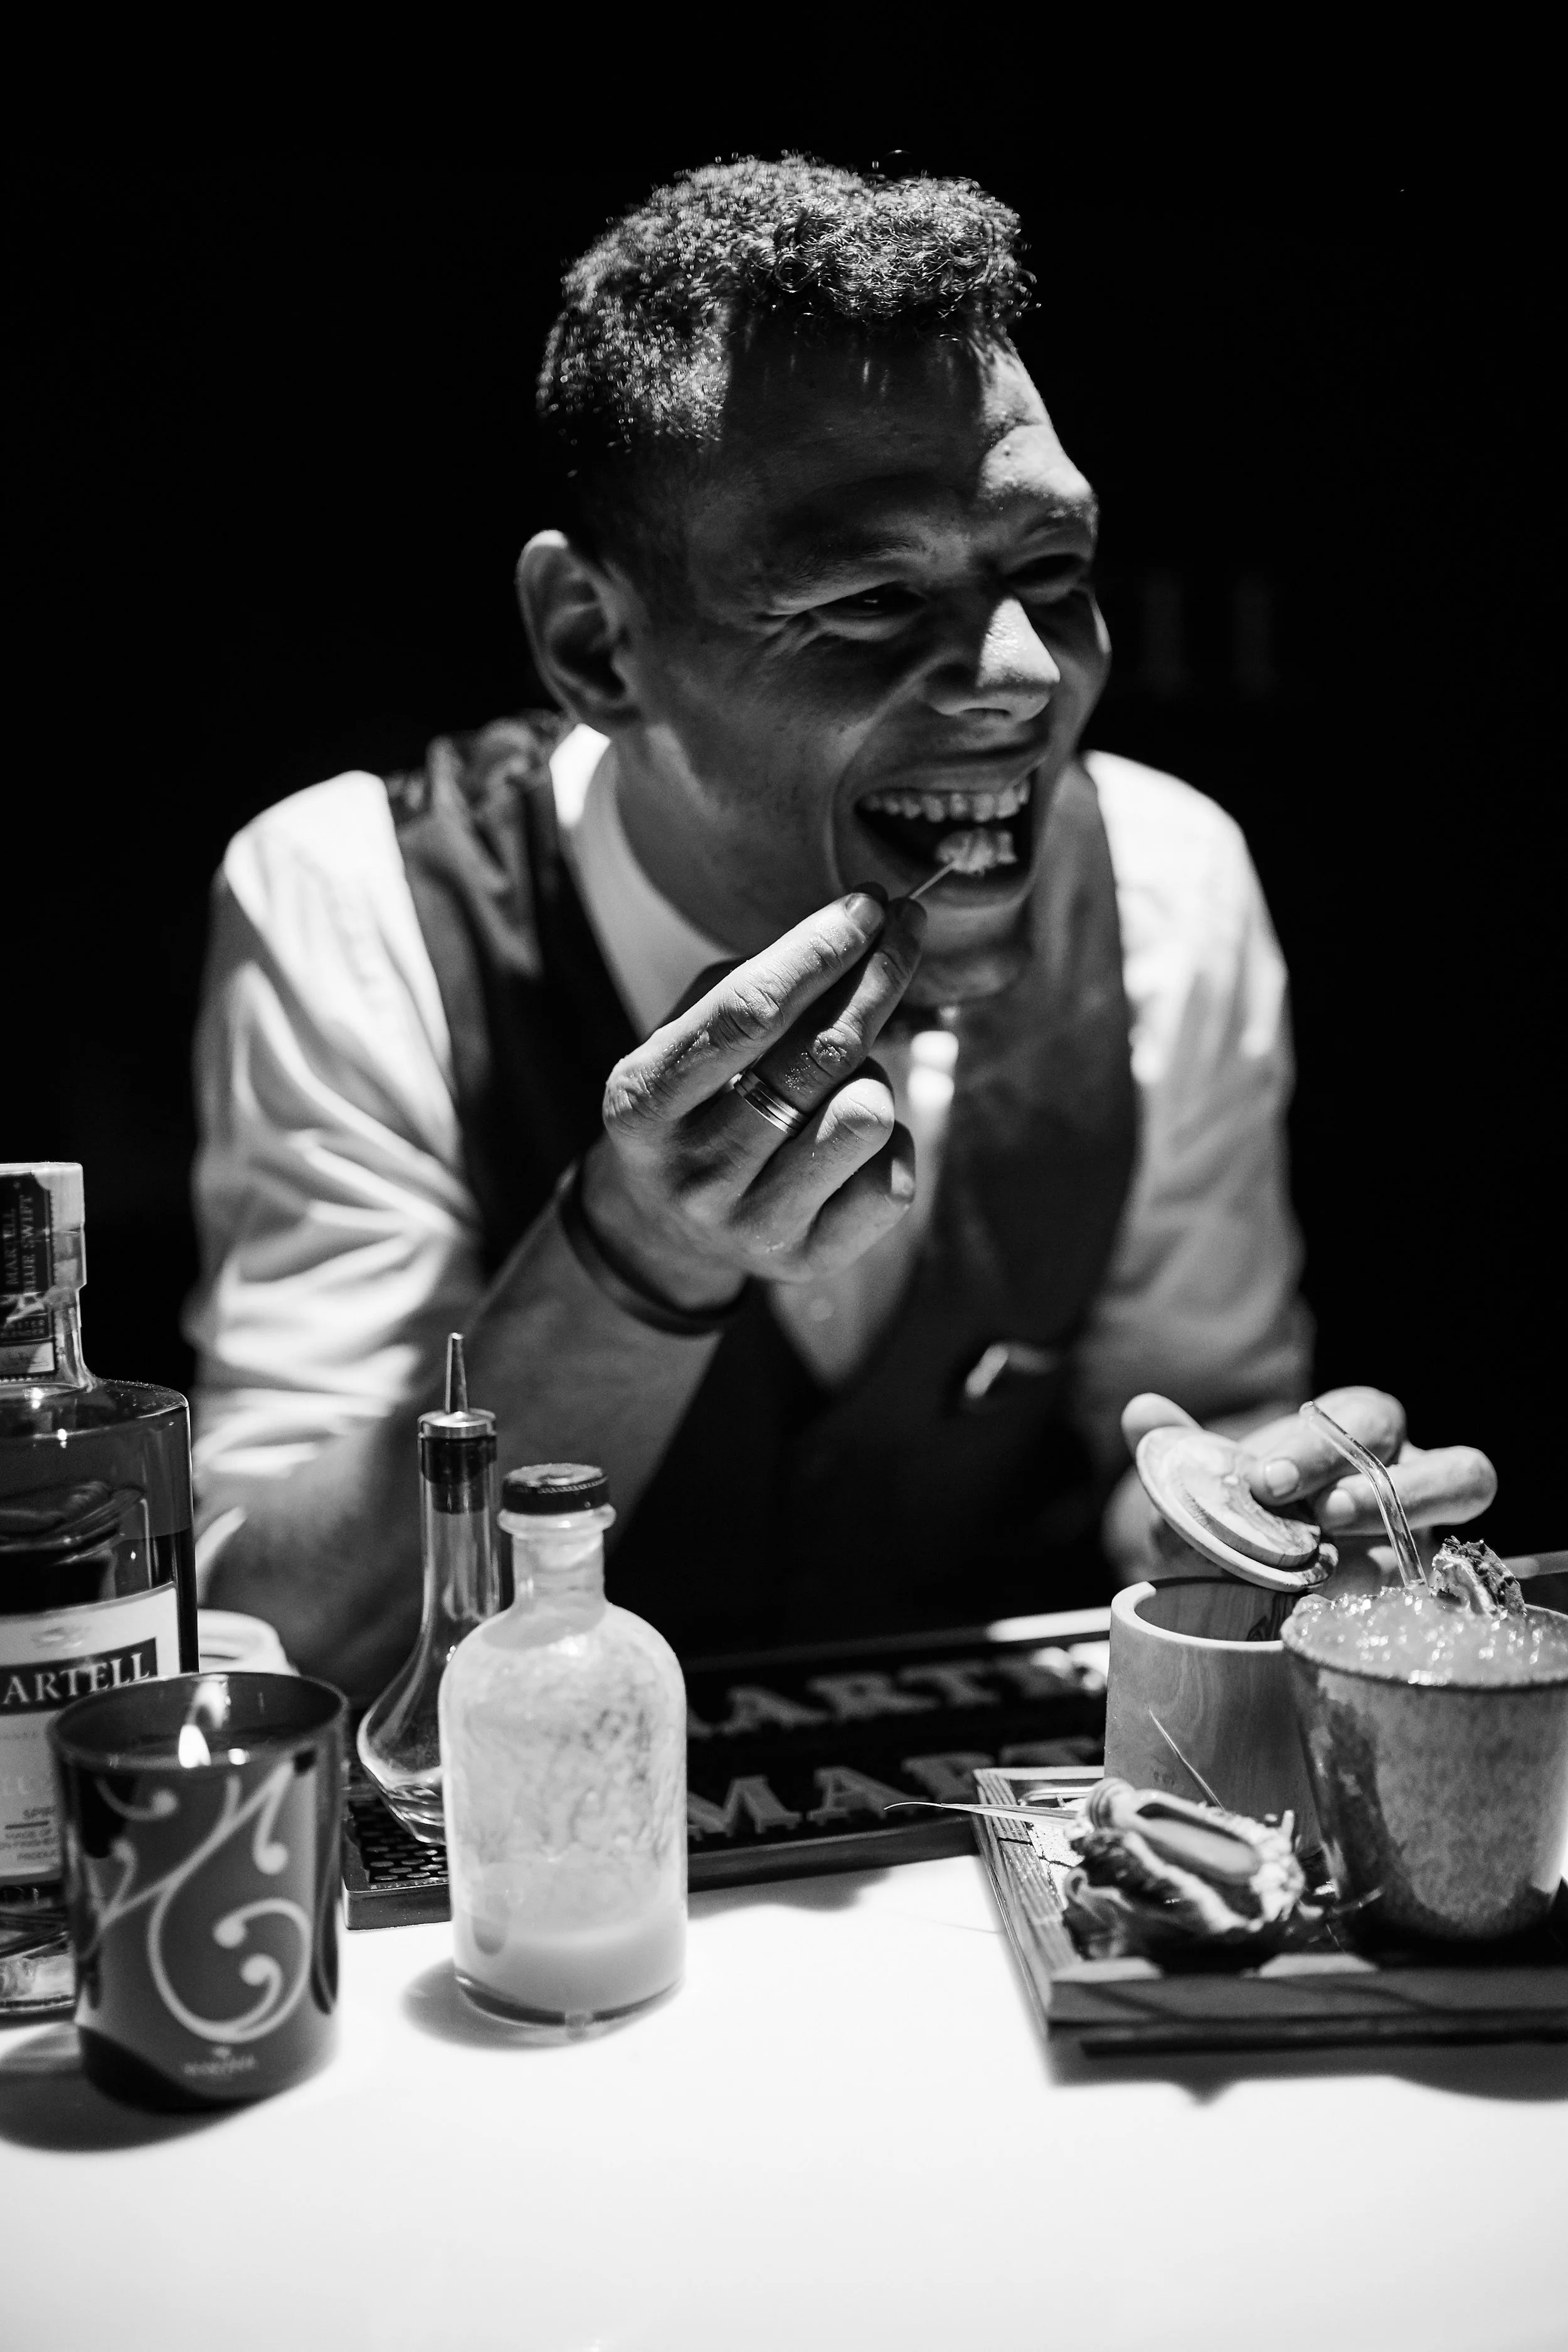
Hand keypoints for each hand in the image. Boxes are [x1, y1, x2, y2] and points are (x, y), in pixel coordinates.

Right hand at [580, 887, 925, 1311]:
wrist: (667, 1226)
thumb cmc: (696, 1098)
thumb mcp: (691, 1032)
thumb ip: (758, 981)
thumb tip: (865, 927)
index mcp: (643, 1102)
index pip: (748, 1013)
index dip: (819, 950)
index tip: (869, 903)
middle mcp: (692, 1173)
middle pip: (821, 1057)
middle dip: (878, 976)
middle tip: (905, 928)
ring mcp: (749, 1226)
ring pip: (867, 1115)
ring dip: (874, 1073)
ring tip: (842, 1077)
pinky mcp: (807, 1262)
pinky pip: (894, 1178)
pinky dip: (892, 1141)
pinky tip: (851, 1136)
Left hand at [1114, 1387, 1496, 1582]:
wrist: (1258, 1582)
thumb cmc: (1251, 1514)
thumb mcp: (1212, 1485)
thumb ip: (1179, 1449)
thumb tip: (1141, 1411)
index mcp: (1358, 1431)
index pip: (1363, 1418)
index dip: (1320, 1446)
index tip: (1263, 1479)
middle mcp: (1409, 1475)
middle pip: (1438, 1457)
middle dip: (1376, 1486)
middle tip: (1315, 1517)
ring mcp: (1428, 1533)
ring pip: (1460, 1504)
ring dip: (1403, 1525)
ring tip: (1336, 1557)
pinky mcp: (1425, 1588)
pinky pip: (1432, 1587)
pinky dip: (1383, 1595)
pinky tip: (1326, 1612)